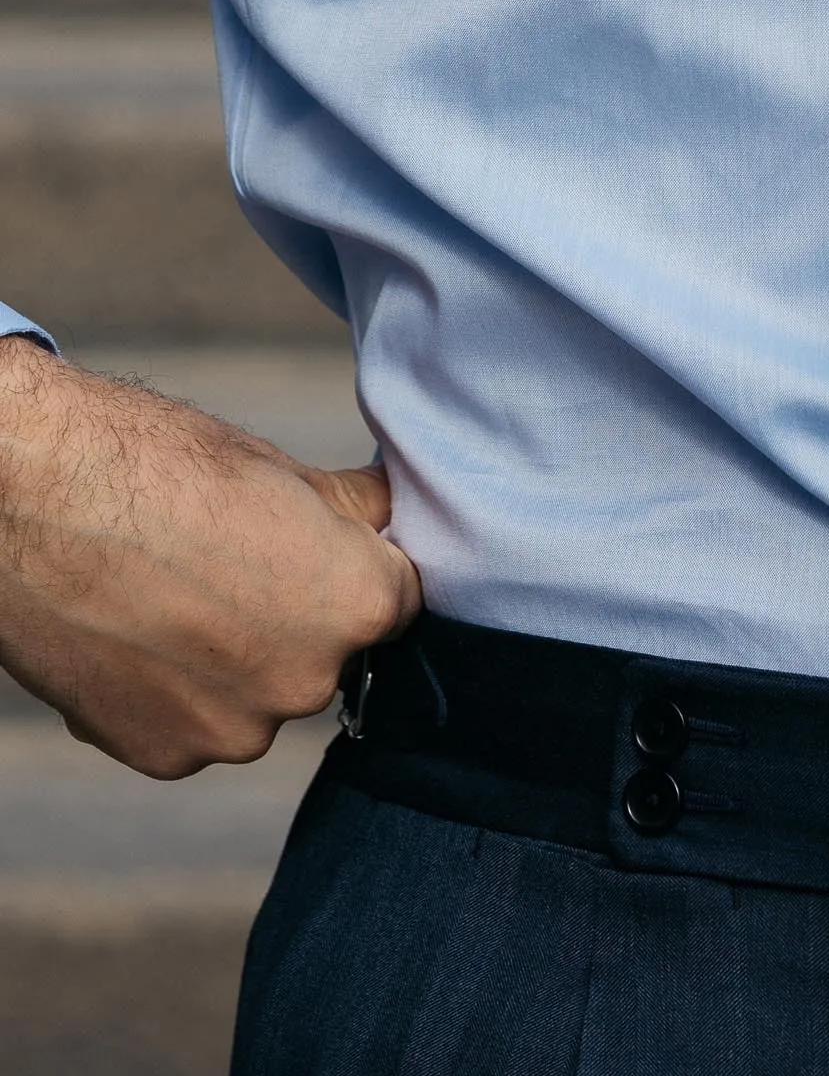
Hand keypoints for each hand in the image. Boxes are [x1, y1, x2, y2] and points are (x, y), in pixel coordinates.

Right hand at [0, 337, 419, 778]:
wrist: (30, 504)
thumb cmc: (156, 468)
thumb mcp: (280, 470)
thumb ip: (355, 511)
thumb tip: (393, 514)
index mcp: (357, 605)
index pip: (396, 599)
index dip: (354, 566)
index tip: (310, 544)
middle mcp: (308, 685)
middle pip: (326, 653)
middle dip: (295, 615)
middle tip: (228, 562)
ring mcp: (232, 732)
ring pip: (257, 694)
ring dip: (233, 660)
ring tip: (174, 593)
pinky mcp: (163, 757)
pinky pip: (195, 724)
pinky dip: (174, 690)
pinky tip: (136, 630)